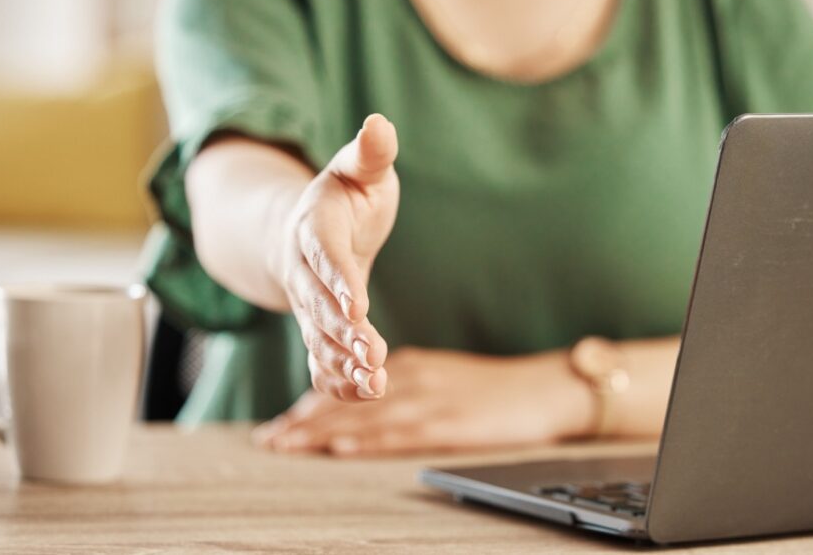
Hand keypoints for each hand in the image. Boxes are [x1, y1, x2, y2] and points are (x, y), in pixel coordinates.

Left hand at [252, 347, 595, 455]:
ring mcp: (430, 401)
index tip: (280, 423)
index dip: (311, 405)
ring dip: (322, 433)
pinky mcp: (450, 424)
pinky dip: (368, 440)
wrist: (545, 387)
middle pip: (348, 402)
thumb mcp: (445, 378)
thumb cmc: (497, 388)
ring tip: (286, 445)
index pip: (350, 387)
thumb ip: (407, 387)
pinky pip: (401, 434)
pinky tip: (341, 447)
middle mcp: (412, 379)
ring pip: (364, 417)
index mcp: (410, 366)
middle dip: (304, 422)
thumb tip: (369, 407)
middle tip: (267, 439)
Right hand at [272, 114, 398, 400]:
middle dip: (344, 332)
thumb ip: (371, 153)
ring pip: (318, 339)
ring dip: (344, 364)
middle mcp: (304, 271)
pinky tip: (365, 395)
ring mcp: (307, 305)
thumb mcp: (358, 169)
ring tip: (375, 384)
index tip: (360, 304)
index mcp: (314, 227)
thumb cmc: (345, 196)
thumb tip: (380, 122)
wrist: (306, 230)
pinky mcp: (316, 330)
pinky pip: (319, 360)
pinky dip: (337, 381)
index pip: (325, 255)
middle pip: (319, 305)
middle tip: (373, 355)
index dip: (339, 279)